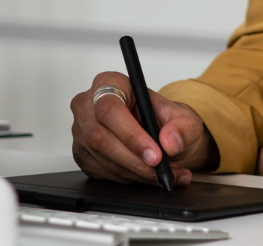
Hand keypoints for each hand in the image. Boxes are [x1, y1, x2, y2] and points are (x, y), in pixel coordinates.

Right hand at [70, 71, 216, 185]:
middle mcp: (88, 105)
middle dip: (135, 160)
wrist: (159, 132)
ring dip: (136, 173)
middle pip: (101, 138)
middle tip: (160, 170)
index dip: (132, 135)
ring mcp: (81, 131)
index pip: (110, 109)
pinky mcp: (82, 154)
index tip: (155, 154)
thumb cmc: (162, 117)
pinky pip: (104, 173)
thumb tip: (169, 141)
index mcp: (109, 83)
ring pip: (103, 159)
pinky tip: (149, 176)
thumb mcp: (182, 116)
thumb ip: (182, 126)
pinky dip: (130, 180)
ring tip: (164, 175)